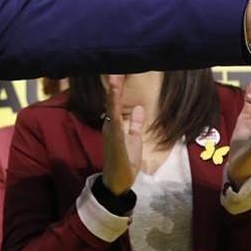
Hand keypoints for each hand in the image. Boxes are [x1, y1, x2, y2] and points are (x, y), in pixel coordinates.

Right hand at [101, 75, 144, 194]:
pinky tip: (116, 107)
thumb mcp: (134, 139)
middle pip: (112, 102)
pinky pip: (116, 126)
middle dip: (113, 86)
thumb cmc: (124, 161)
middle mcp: (110, 126)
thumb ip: (136, 123)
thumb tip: (140, 108)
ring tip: (113, 80)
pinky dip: (116, 116)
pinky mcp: (117, 143)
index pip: (115, 102)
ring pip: (112, 110)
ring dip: (113, 96)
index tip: (118, 72)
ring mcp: (112, 134)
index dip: (116, 88)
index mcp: (114, 124)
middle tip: (113, 69)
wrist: (117, 181)